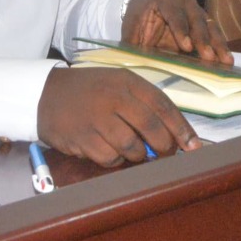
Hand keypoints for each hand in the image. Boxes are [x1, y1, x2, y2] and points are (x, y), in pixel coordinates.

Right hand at [36, 66, 200, 166]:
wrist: (46, 94)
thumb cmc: (91, 91)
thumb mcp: (118, 85)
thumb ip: (145, 105)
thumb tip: (175, 136)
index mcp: (128, 82)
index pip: (163, 105)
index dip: (181, 128)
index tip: (193, 146)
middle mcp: (114, 98)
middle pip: (152, 129)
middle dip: (164, 147)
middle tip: (166, 154)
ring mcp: (97, 118)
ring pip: (133, 148)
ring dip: (137, 154)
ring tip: (130, 148)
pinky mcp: (82, 138)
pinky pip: (110, 158)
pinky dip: (114, 159)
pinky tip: (107, 148)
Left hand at [123, 0, 233, 64]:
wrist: (146, 3)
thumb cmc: (138, 18)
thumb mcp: (131, 29)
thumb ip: (133, 44)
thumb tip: (134, 65)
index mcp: (164, 0)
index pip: (174, 14)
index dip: (181, 31)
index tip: (187, 47)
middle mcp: (184, 1)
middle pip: (196, 19)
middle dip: (204, 39)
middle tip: (209, 57)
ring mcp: (197, 9)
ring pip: (210, 25)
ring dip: (218, 44)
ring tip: (227, 61)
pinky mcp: (204, 19)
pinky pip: (214, 31)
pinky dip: (220, 45)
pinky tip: (226, 59)